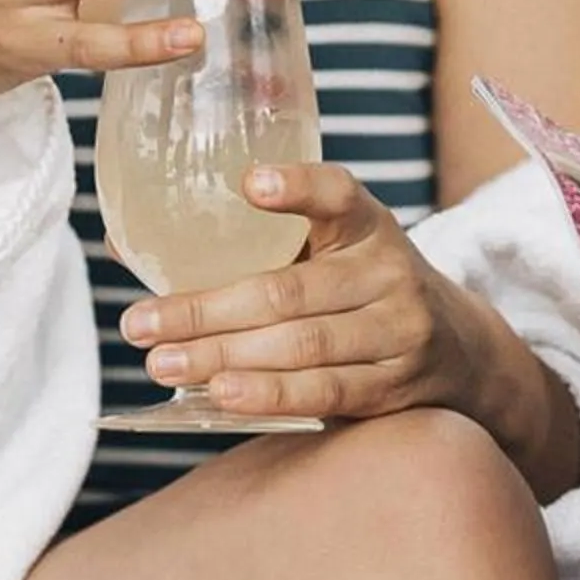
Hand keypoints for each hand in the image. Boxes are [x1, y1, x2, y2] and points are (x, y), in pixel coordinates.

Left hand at [117, 164, 579, 490]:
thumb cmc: (358, 292)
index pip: (337, 194)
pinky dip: (270, 394)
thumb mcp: (326, 251)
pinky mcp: (394, 385)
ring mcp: (397, 331)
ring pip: (302, 344)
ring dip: (223, 357)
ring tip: (162, 364)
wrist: (457, 349)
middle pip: (288, 291)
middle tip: (139, 323)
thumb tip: (122, 248)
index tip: (250, 185)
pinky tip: (221, 394)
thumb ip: (249, 245)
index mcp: (366, 224)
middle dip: (205, 309)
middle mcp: (388, 271)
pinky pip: (325, 390)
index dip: (298, 187)